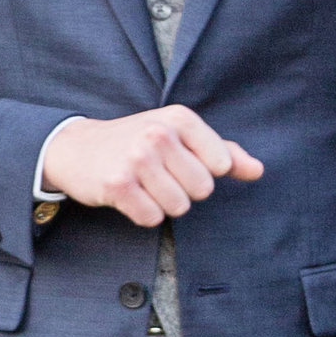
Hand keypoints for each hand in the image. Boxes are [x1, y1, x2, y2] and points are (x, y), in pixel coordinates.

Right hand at [39, 107, 264, 228]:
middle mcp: (158, 133)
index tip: (180, 162)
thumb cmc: (137, 143)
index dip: (203, 172)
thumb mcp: (180, 137)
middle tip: (158, 177)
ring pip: (178, 207)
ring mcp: (136, 159)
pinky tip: (129, 196)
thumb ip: (223, 152)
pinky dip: (142, 214)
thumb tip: (258, 171)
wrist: (77, 148)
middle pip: (202, 190)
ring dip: (162, 204)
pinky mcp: (117, 184)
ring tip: (143, 186)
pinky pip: (151, 218)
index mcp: (180, 118)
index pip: (221, 164)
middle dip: (183, 191)